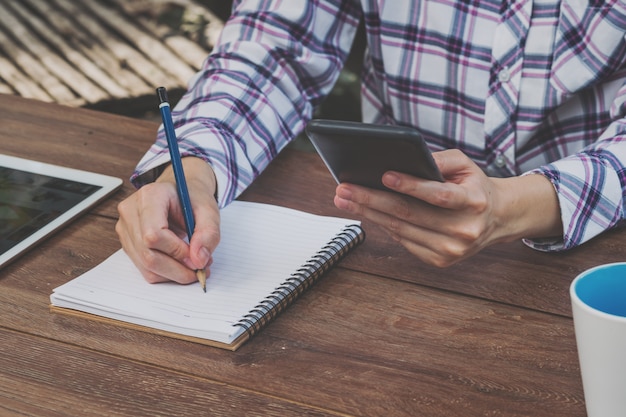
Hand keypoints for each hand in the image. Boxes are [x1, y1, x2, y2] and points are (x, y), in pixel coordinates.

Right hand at [116, 157, 219, 282]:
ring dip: (173, 273)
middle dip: (178, 269)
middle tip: (201, 269)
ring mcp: (125, 228)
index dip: (177, 251)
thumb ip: (208, 233)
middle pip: (148, 254)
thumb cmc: (193, 199)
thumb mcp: (209, 210)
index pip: (154, 234)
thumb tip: (199, 260)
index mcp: (149, 196)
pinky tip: (180, 264)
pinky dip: (166, 273)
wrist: (180, 195)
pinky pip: (144, 269)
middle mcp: (130, 212)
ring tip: (194, 265)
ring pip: (146, 266)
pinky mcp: (128, 243)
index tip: (198, 258)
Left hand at [333, 149, 561, 266]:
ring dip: (368, 213)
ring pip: (400, 229)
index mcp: (474, 203)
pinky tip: (366, 212)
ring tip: (345, 199)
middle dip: (371, 199)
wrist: (496, 219)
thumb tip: (403, 160)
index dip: (410, 185)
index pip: (438, 195)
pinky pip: (403, 239)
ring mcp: (451, 250)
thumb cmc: (473, 187)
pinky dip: (382, 224)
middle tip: (345, 188)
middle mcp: (464, 230)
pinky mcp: (439, 260)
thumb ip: (438, 160)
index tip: (383, 175)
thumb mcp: (464, 165)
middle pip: (409, 214)